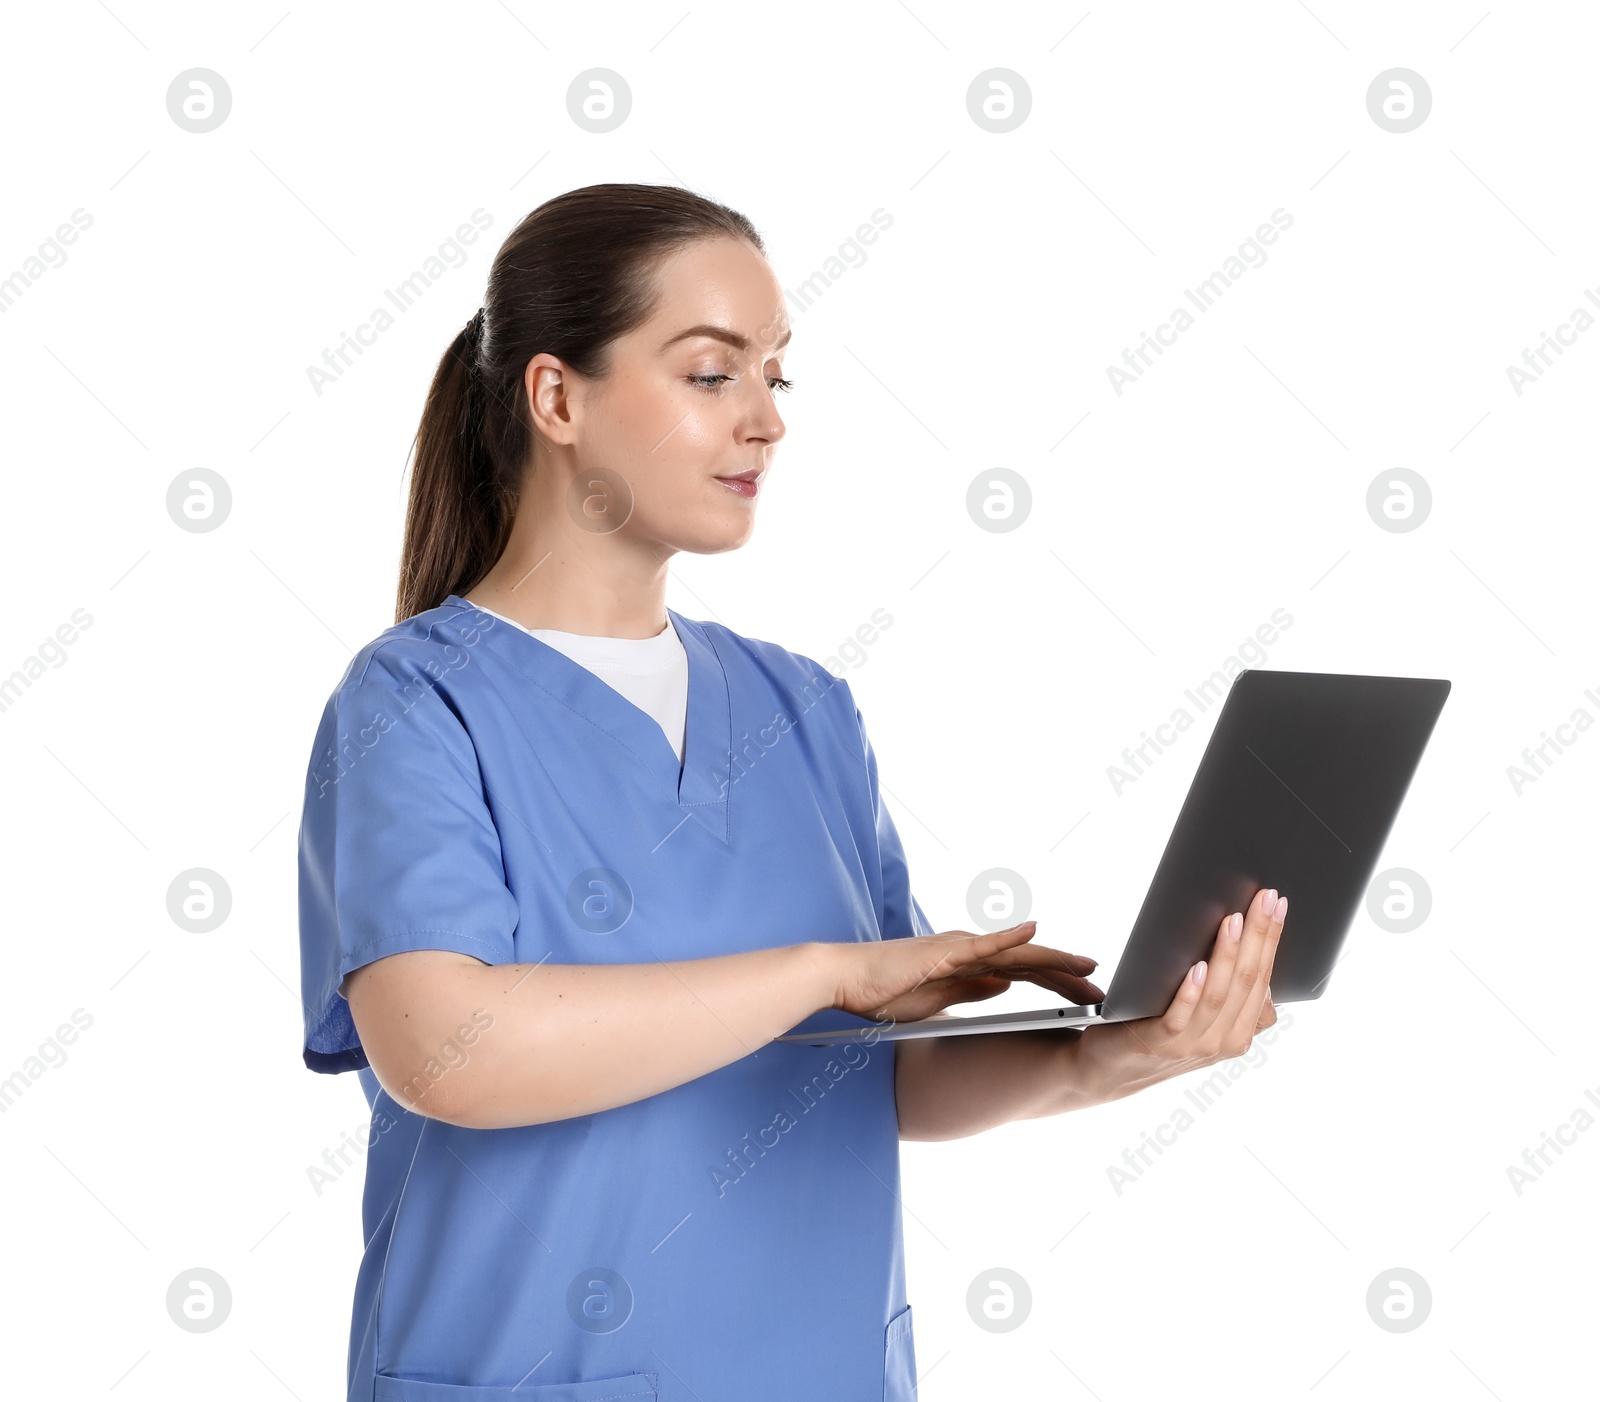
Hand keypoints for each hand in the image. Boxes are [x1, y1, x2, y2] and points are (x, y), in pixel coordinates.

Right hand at [825, 922, 1104, 1024]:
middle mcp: (970, 951)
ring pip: (1018, 953)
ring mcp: (959, 948)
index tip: (1088, 997)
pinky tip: (1036, 933)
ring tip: (1088, 968)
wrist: (846, 979)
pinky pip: (985, 944)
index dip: (1058, 983)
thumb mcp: (939, 1001)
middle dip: (1069, 976)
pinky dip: (1012, 938)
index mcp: (970, 966)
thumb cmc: (884, 991)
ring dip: (1055, 961)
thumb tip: (1005, 987)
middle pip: (1030, 962)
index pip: (1024, 973)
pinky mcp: (944, 950)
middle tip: (1103, 990)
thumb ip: (972, 991)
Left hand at [1090, 886, 1284, 1080]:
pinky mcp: (1158, 1043)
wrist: (1109, 1067)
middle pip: (1246, 982)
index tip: (1277, 903)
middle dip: (1258, 936)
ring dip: (1227, 955)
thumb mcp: (1204, 1018)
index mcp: (1239, 1032)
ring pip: (1219, 995)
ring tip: (1232, 921)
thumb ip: (1230, 996)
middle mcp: (1222, 1042)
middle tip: (1264, 898)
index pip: (1263, 979)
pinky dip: (1192, 991)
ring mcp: (1192, 1045)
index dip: (1271, 940)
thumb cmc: (1158, 1029)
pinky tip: (1197, 966)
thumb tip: (1252, 947)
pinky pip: (1180, 1016)